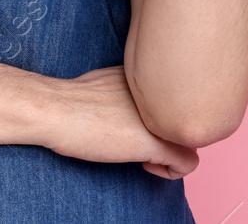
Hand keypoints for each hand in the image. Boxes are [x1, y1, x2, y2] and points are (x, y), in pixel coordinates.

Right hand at [42, 66, 199, 179]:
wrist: (56, 110)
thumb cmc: (71, 99)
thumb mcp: (109, 82)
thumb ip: (130, 90)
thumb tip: (132, 105)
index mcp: (152, 77)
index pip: (178, 98)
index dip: (161, 116)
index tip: (137, 124)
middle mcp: (164, 95)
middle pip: (185, 118)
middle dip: (168, 133)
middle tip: (140, 140)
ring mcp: (162, 119)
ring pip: (191, 138)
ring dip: (172, 150)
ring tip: (144, 154)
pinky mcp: (156, 143)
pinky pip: (189, 162)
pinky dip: (173, 171)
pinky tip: (145, 165)